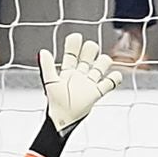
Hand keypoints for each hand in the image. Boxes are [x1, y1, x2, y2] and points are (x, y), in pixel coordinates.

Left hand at [30, 33, 122, 156]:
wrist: (63, 119)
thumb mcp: (50, 82)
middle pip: (88, 55)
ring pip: (101, 65)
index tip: (76, 37)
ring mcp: (89, 83)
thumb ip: (47, 66)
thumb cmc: (55, 103)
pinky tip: (113, 76)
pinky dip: (115, 78)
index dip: (74, 44)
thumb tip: (43, 51)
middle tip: (89, 49)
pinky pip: (110, 83)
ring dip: (103, 61)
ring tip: (100, 64)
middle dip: (91, 49)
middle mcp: (79, 75)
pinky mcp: (97, 92)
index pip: (72, 53)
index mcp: (67, 71)